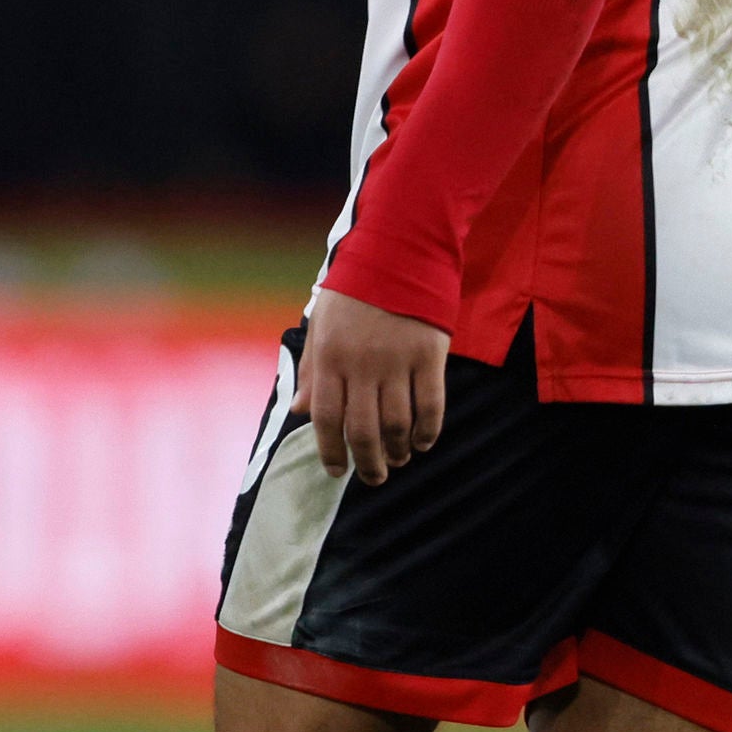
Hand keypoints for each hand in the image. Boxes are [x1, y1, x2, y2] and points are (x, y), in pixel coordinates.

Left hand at [296, 285, 450, 485]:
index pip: (326, 418)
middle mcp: (362, 364)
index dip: (330, 451)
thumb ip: (313, 371)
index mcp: (330, 356)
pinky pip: (431, 406)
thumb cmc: (353, 292)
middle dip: (367, 463)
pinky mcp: (430, 357)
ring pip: (398, 424)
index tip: (335, 471)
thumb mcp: (322, 325)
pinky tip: (422, 443)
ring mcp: (398, 362)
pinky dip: (428, 432)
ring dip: (397, 451)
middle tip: (372, 478)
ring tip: (397, 460)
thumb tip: (300, 412)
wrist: (397, 253)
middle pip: (364, 430)